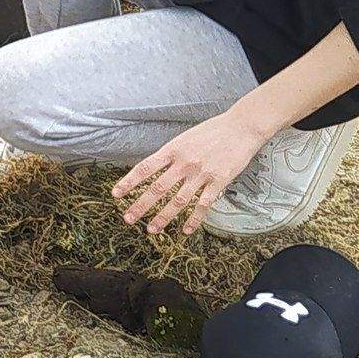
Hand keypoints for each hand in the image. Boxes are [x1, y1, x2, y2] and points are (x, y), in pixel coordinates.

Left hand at [113, 110, 274, 235]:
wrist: (242, 126)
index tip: (116, 194)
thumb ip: (171, 154)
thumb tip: (154, 169)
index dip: (129, 182)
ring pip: (178, 200)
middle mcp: (185, 162)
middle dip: (141, 205)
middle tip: (128, 219)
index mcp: (173, 149)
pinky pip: (203, 205)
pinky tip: (185, 230)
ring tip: (152, 229)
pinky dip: (194, 220)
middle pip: (158, 188)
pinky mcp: (219, 181)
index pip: (145, 167)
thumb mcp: (185, 138)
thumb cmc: (213, 131)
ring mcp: (202, 173)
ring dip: (163, 217)